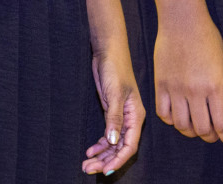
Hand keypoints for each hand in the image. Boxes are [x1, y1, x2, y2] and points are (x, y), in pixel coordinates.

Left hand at [83, 42, 142, 174]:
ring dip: (101, 155)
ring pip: (112, 144)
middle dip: (106, 161)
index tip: (105, 171)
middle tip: (88, 169)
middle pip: (120, 148)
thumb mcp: (114, 93)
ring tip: (86, 164)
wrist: (108, 52)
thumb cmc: (115, 69)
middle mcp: (130, 120)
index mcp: (136, 116)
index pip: (129, 146)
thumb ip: (114, 118)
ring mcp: (120, 118)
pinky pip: (107, 135)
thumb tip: (112, 141)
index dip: (118, 160)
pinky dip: (99, 145)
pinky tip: (90, 150)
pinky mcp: (111, 113)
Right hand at [153, 11, 222, 143]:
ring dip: (190, 131)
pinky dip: (172, 120)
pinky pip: (163, 113)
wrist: (182, 19)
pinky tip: (179, 114)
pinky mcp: (160, 83)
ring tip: (196, 126)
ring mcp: (175, 88)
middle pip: (201, 130)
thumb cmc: (207, 38)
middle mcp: (194, 91)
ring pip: (181, 125)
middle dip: (210, 136)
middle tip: (213, 133)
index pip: (221, 125)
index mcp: (214, 86)